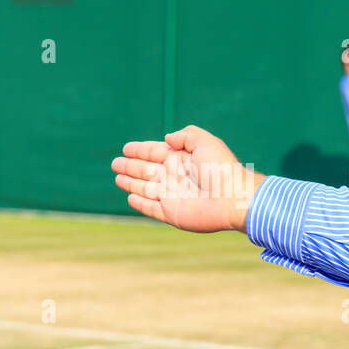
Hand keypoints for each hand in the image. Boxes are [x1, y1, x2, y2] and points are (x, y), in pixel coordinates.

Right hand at [112, 124, 264, 233]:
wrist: (232, 197)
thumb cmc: (220, 167)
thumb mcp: (205, 141)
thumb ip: (185, 135)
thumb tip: (167, 138)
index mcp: (181, 159)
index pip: (155, 153)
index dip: (140, 150)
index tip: (126, 148)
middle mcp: (175, 177)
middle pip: (146, 170)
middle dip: (130, 166)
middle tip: (116, 163)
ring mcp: (172, 196)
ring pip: (145, 189)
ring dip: (131, 183)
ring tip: (118, 178)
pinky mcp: (172, 214)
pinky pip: (151, 208)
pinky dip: (140, 203)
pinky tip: (130, 197)